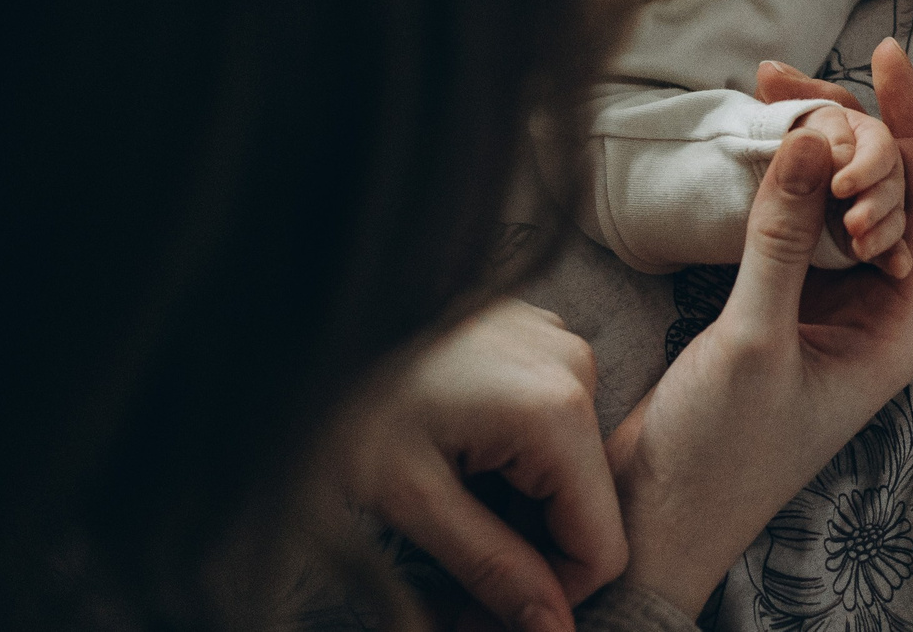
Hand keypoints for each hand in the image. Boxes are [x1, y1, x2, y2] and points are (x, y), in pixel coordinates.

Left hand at [329, 300, 627, 631]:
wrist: (312, 313)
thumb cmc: (347, 397)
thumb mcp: (411, 500)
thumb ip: (491, 568)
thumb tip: (551, 630)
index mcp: (558, 409)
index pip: (600, 547)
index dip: (547, 597)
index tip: (477, 611)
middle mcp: (576, 368)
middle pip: (582, 508)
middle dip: (524, 551)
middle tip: (445, 569)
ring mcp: (558, 347)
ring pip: (564, 471)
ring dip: (513, 506)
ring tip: (441, 497)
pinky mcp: (536, 342)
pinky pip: (548, 428)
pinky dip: (509, 463)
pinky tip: (454, 455)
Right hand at [605, 38, 912, 615]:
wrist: (652, 525)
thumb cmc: (712, 459)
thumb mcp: (751, 342)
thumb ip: (783, 240)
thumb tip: (814, 140)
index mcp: (895, 331)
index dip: (912, 124)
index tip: (885, 56)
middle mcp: (873, 315)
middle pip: (886, 191)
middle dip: (845, 126)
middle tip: (781, 80)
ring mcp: (826, 311)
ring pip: (839, 201)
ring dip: (811, 146)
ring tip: (764, 96)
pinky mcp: (779, 309)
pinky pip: (798, 224)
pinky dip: (780, 180)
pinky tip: (754, 145)